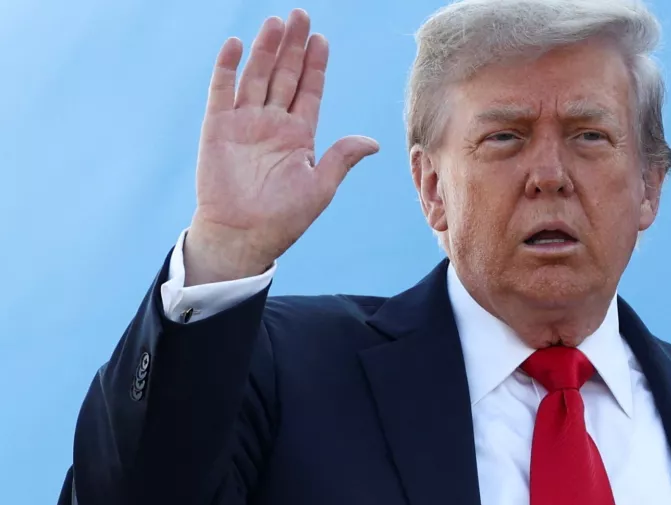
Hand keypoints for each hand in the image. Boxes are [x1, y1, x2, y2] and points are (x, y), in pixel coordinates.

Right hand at [185, 9, 378, 284]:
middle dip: (293, 47)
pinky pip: (222, 91)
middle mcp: (273, 123)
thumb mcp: (320, 187)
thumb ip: (341, 158)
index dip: (315, 65)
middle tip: (301, 16)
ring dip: (266, 49)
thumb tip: (373, 142)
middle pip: (285, 75)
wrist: (242, 237)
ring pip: (257, 76)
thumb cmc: (283, 219)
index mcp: (299, 135)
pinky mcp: (217, 128)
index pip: (309, 91)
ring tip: (277, 23)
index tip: (322, 39)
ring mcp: (245, 123)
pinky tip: (237, 44)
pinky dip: (228, 68)